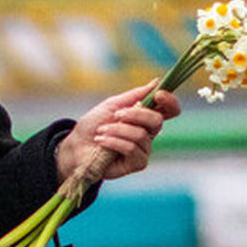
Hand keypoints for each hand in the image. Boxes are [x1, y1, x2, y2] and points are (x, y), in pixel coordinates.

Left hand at [55, 80, 180, 182]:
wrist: (77, 145)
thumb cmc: (93, 125)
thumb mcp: (112, 105)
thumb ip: (135, 95)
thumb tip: (156, 82)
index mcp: (146, 118)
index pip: (169, 110)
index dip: (169, 101)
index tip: (158, 94)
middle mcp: (149, 134)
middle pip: (157, 121)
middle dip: (135, 115)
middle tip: (116, 114)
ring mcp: (144, 150)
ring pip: (140, 135)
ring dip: (117, 130)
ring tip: (101, 131)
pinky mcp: (136, 164)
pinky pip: (131, 149)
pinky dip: (114, 142)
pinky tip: (101, 141)